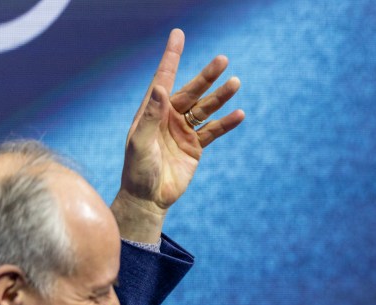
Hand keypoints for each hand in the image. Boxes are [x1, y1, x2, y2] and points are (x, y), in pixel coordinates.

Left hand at [110, 29, 244, 241]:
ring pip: (205, 109)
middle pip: (191, 90)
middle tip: (223, 59)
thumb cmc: (137, 169)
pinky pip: (213, 131)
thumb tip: (160, 88)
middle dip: (207, 75)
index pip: (163, 77)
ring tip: (236, 82)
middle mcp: (168, 116)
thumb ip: (151, 115)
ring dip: (220, 96)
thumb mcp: (140, 141)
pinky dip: (226, 123)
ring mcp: (183, 131)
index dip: (172, 56)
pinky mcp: (195, 147)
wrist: (148, 197)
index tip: (178, 35)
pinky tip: (239, 114)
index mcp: (152, 110)